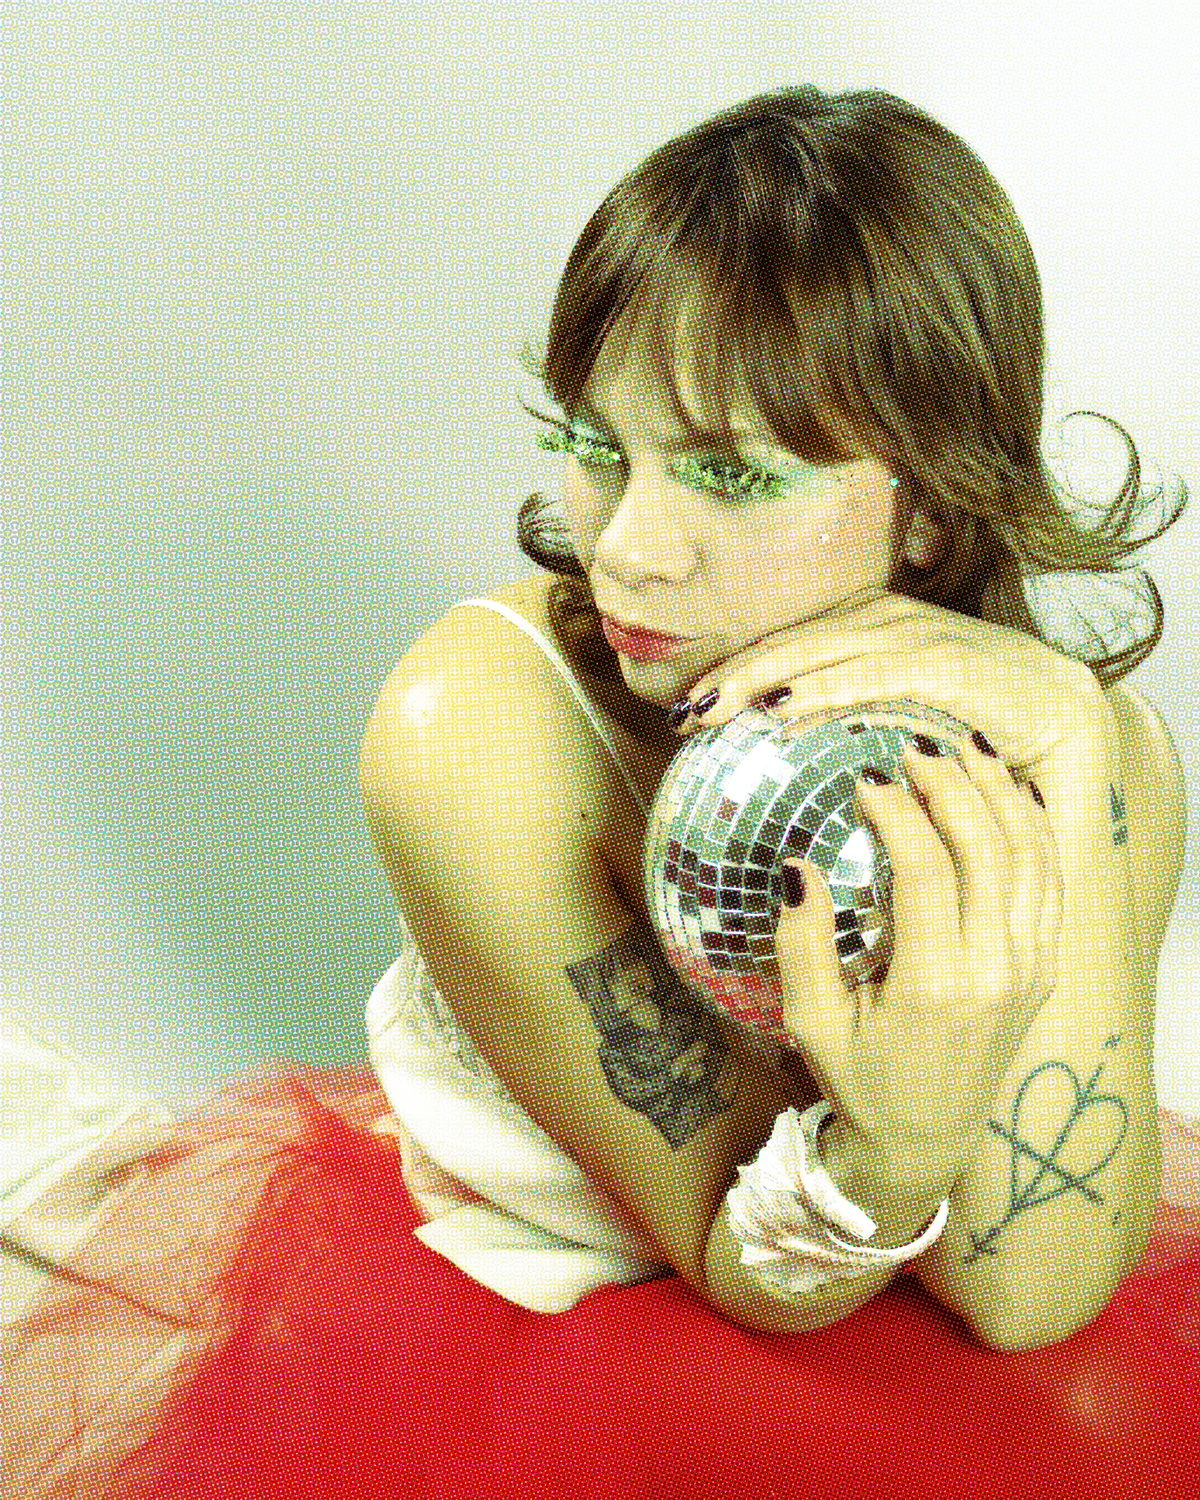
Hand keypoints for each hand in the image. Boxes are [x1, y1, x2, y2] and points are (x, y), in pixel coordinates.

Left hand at [674, 590, 1105, 774]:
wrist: (1065, 716)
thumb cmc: (973, 721)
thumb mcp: (894, 714)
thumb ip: (844, 714)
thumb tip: (775, 748)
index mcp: (866, 626)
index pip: (785, 645)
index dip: (732, 672)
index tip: (683, 708)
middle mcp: (885, 620)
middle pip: (789, 644)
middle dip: (731, 678)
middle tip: (681, 715)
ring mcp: (916, 637)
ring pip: (819, 653)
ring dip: (759, 680)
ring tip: (710, 711)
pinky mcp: (946, 665)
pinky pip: (870, 676)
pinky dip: (824, 690)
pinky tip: (781, 711)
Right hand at [774, 726, 1063, 1181]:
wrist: (926, 1140)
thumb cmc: (861, 1080)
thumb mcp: (810, 1021)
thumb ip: (802, 944)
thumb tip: (797, 865)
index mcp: (935, 986)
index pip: (928, 871)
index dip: (899, 813)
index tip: (866, 778)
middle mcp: (996, 971)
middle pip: (988, 849)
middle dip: (952, 785)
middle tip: (912, 748)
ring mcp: (1030, 968)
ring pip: (1030, 857)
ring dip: (998, 794)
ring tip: (962, 750)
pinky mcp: (1043, 966)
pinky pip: (1050, 882)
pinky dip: (1034, 829)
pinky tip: (1007, 793)